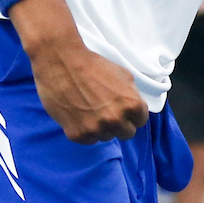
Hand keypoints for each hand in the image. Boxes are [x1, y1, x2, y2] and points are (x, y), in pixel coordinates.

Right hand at [28, 40, 148, 143]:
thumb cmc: (94, 65)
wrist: (63, 63)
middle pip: (126, 134)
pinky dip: (85, 130)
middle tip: (108, 112)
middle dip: (120, 124)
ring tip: (91, 109)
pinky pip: (88, 139)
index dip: (133, 115)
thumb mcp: (124, 75)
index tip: (124, 110)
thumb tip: (135, 110)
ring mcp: (96, 129)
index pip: (140, 121)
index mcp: (131, 104)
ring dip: (102, 127)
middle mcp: (115, 120)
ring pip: (106, 137)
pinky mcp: (77, 134)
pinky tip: (80, 114)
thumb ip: (132, 96)